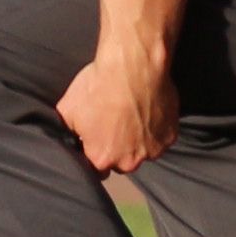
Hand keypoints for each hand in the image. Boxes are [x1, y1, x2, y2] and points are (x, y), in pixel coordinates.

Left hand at [62, 42, 179, 175]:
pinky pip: (159, 139)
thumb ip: (66, 133)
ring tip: (129, 114)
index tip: (93, 141)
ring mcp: (153, 150)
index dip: (92, 154)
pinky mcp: (170, 137)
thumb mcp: (67, 109)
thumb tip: (65, 140)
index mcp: (102, 158)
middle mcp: (129, 161)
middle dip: (115, 148)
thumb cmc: (99, 86)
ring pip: (141, 151)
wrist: (134, 67)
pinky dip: (153, 129)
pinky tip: (144, 111)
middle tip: (112, 123)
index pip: (95, 169)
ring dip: (136, 139)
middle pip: (120, 163)